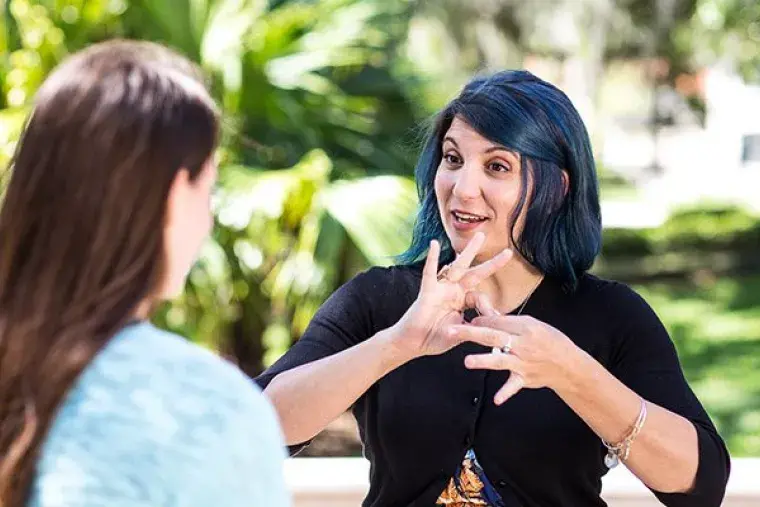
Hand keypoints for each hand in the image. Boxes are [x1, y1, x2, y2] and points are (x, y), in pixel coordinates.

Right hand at [393, 233, 512, 358]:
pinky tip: (434, 244)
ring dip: (469, 251)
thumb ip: (477, 329)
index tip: (494, 318)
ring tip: (480, 237)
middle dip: (491, 263)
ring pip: (458, 266)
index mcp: (462, 300)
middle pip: (475, 273)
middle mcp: (453, 291)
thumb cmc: (436, 337)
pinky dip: (432, 258)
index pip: (480, 296)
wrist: (414, 344)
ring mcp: (441, 289)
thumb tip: (497, 330)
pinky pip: (430, 273)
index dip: (489, 307)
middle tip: (508, 253)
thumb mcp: (462, 333)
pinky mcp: (428, 292)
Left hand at [449, 293, 579, 404]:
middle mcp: (522, 344)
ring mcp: (523, 363)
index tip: (466, 319)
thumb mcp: (532, 324)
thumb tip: (486, 313)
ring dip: (483, 361)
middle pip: (493, 337)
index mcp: (524, 327)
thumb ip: (508, 322)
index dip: (480, 320)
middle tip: (451, 331)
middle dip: (471, 333)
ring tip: (467, 362)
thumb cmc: (549, 340)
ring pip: (500, 361)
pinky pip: (514, 386)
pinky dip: (506, 393)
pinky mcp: (525, 378)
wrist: (568, 365)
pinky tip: (496, 400)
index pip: (497, 321)